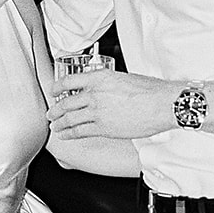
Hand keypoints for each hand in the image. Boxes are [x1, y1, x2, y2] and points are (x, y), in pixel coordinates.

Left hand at [48, 69, 173, 139]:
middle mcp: (95, 94)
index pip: (70, 81)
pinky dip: (70, 134)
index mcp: (100, 78)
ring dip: (60, 123)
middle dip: (56, 109)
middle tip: (51, 113)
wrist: (162, 104)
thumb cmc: (150, 91)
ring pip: (71, 118)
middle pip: (67, 103)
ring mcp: (98, 111)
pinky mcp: (104, 127)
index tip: (54, 91)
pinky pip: (81, 131)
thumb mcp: (124, 78)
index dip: (58, 87)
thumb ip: (108, 84)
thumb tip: (101, 90)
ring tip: (56, 126)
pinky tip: (66, 135)